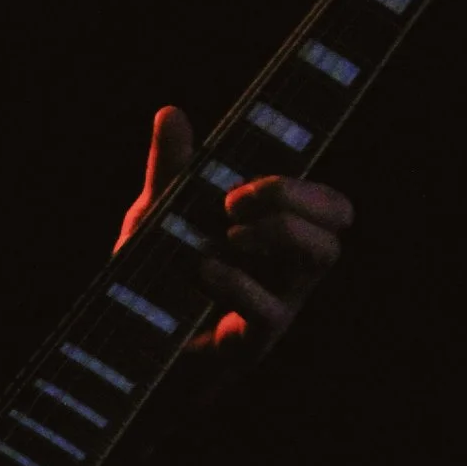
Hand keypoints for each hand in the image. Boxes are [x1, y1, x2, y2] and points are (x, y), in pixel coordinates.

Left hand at [117, 104, 352, 356]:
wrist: (126, 353)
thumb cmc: (152, 284)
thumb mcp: (155, 219)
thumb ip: (169, 171)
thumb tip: (171, 112)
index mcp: (274, 236)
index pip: (326, 202)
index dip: (303, 183)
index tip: (243, 184)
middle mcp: (288, 268)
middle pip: (339, 218)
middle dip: (293, 195)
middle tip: (233, 203)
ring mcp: (279, 305)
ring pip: (322, 256)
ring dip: (279, 230)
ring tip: (228, 235)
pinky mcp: (256, 343)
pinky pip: (271, 308)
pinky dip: (236, 281)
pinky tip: (201, 271)